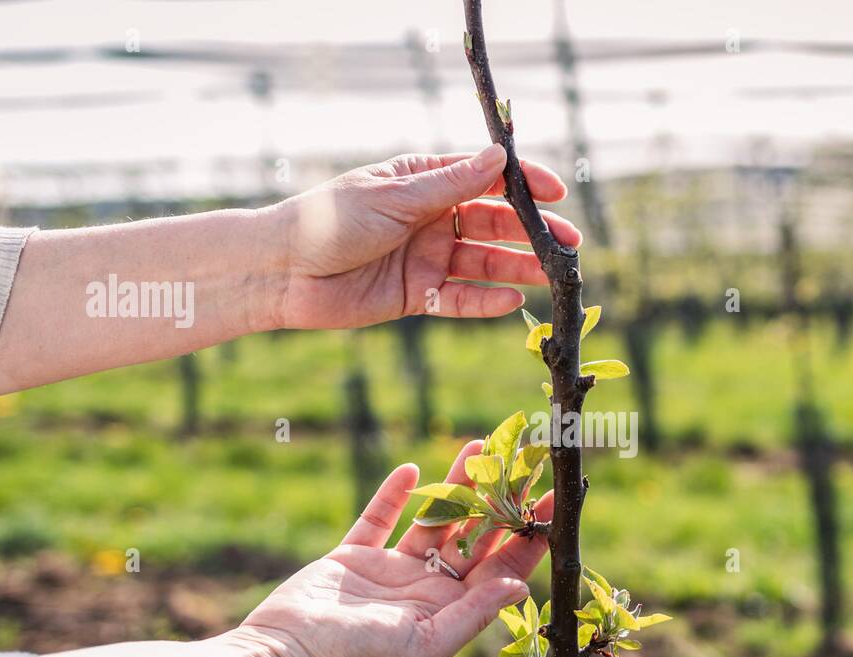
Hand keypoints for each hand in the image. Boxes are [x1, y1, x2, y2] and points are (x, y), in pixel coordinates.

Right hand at [237, 442, 553, 656]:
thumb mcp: (423, 647)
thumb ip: (471, 614)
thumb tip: (520, 584)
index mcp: (450, 614)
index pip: (502, 567)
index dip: (530, 534)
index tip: (556, 500)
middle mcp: (427, 591)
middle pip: (474, 536)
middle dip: (500, 499)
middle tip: (525, 458)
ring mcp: (390, 572)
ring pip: (433, 519)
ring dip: (455, 484)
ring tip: (478, 444)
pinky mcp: (353, 556)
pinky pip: (379, 518)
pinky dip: (393, 494)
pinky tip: (412, 469)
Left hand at [266, 145, 582, 329]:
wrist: (284, 272)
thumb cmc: (331, 220)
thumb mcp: (395, 196)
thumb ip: (450, 185)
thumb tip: (500, 159)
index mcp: (423, 181)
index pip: (484, 178)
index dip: (522, 185)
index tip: (555, 193)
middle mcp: (430, 218)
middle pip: (492, 224)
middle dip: (531, 232)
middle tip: (569, 243)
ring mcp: (426, 257)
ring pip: (483, 262)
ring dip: (518, 267)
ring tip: (552, 274)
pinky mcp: (418, 295)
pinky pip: (461, 298)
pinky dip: (486, 301)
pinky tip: (515, 300)